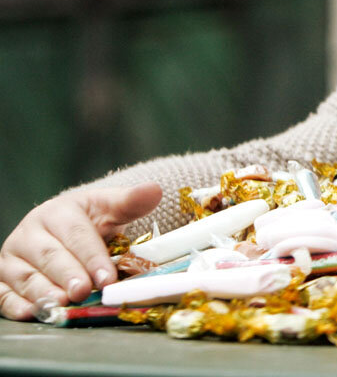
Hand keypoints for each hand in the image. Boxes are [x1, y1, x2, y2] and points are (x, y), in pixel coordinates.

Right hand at [0, 183, 161, 319]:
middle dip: (68, 275)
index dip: (92, 257)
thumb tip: (155, 190)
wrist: (64, 226)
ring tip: (60, 303)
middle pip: (50, 256)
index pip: (76, 235)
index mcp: (58, 212)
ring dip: (42, 292)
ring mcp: (13, 256)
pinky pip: (2, 293)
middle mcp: (31, 233)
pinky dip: (13, 304)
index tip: (108, 277)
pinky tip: (29, 313)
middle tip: (82, 292)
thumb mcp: (110, 208)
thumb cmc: (90, 220)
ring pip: (25, 275)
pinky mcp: (1, 278)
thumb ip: (131, 202)